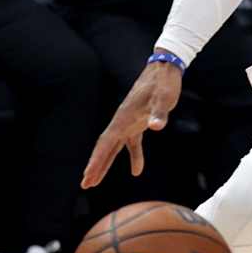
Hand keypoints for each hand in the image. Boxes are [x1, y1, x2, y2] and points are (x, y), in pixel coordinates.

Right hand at [82, 61, 181, 187]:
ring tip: (96, 181)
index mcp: (124, 118)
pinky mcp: (139, 122)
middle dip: (96, 166)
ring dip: (106, 163)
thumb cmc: (163, 84)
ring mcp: (130, 122)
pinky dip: (134, 157)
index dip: (97, 159)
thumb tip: (155, 126)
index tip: (88, 175)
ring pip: (114, 147)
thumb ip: (159, 114)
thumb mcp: (163, 99)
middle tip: (86, 184)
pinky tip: (137, 171)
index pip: (106, 143)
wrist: (165, 69)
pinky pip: (132, 143)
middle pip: (105, 147)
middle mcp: (122, 121)